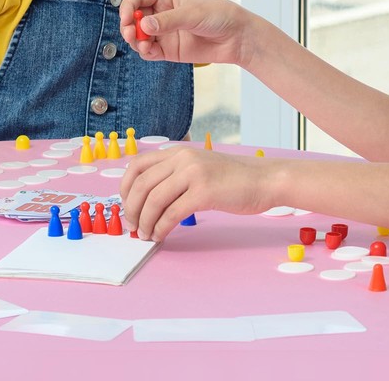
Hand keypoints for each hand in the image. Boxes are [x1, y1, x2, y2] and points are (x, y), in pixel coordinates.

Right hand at [119, 0, 251, 66]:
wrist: (235, 37)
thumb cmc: (217, 15)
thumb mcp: (192, 14)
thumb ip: (168, 20)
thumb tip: (143, 26)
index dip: (127, 6)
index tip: (127, 19)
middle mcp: (160, 13)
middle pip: (133, 17)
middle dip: (127, 26)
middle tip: (130, 35)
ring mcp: (163, 32)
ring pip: (137, 36)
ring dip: (135, 41)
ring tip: (143, 46)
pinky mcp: (167, 49)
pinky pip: (148, 51)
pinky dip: (144, 52)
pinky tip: (149, 51)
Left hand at [119, 146, 276, 240]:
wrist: (263, 180)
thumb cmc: (232, 179)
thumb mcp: (198, 167)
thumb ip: (175, 175)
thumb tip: (147, 198)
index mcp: (178, 151)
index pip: (137, 165)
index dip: (125, 187)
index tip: (126, 206)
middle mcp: (182, 158)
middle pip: (141, 184)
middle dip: (132, 209)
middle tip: (132, 226)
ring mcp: (193, 174)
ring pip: (153, 200)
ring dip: (145, 222)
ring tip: (146, 235)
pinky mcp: (204, 192)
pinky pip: (172, 213)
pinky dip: (161, 227)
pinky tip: (161, 235)